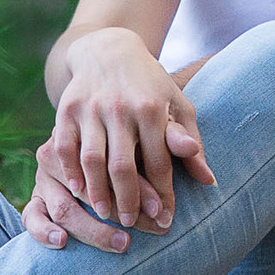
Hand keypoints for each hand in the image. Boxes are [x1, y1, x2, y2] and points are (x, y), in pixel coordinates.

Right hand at [35, 28, 215, 243]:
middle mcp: (119, 108)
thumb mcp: (177, 105)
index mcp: (151, 108)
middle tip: (132, 224)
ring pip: (92, 160)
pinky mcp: (67, 109)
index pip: (159, 161)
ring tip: (105, 214)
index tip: (165, 218)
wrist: (109, 50)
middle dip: (129, 200)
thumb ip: (189, 142)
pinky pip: (65, 147)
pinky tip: (78, 192)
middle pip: (123, 166)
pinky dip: (71, 171)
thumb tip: (208, 181)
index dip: (163, 194)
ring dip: (98, 192)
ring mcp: (90, 108)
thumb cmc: (151, 85)